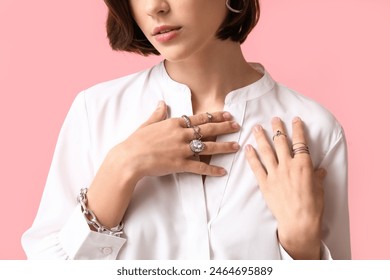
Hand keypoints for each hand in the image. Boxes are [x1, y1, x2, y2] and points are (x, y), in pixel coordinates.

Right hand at [86, 101, 239, 226]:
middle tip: (238, 126)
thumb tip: (161, 103)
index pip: (200, 118)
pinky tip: (222, 172)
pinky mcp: (180, 164)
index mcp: (175, 123)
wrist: (130, 157)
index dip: (216, 116)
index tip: (227, 114)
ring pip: (208, 147)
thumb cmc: (137, 140)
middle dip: (225, 127)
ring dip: (224, 147)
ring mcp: (182, 149)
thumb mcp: (148, 124)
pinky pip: (200, 167)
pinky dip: (212, 170)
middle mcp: (182, 134)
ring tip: (236, 146)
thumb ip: (158, 113)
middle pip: (208, 129)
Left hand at [245, 117, 325, 258]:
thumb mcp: (319, 188)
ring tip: (257, 127)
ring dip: (261, 137)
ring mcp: (275, 173)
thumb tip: (320, 170)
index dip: (297, 129)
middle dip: (277, 128)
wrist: (299, 222)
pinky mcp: (265, 183)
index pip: (300, 142)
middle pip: (281, 142)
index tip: (295, 120)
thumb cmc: (313, 206)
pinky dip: (251, 156)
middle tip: (273, 119)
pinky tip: (247, 147)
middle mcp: (288, 165)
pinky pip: (256, 166)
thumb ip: (317, 176)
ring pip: (266, 150)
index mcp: (304, 165)